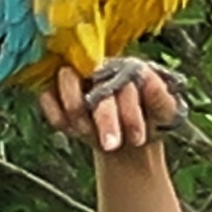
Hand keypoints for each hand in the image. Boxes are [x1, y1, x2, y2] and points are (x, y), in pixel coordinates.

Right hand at [38, 63, 181, 152]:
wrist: (130, 141)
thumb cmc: (150, 121)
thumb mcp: (165, 113)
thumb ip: (161, 98)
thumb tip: (147, 80)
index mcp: (128, 67)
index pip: (125, 81)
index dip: (130, 112)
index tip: (137, 139)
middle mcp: (101, 66)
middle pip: (95, 82)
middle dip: (104, 119)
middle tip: (112, 146)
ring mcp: (77, 76)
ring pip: (66, 78)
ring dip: (74, 109)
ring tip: (85, 134)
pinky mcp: (55, 91)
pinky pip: (46, 96)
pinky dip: (54, 113)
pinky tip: (69, 130)